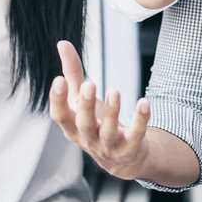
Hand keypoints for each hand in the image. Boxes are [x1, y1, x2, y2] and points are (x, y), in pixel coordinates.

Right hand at [50, 40, 150, 179]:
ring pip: (108, 132)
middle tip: (89, 85)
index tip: (58, 80)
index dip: (58, 100)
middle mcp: (88, 139)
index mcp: (73, 127)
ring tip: (115, 91)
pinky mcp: (130, 147)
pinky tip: (144, 102)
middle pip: (83, 125)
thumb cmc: (96, 123)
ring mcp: (109, 146)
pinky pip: (136, 134)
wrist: (122, 158)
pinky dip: (140, 120)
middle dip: (85, 105)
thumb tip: (62, 43)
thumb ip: (72, 73)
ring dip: (112, 112)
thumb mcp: (82, 100)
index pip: (60, 116)